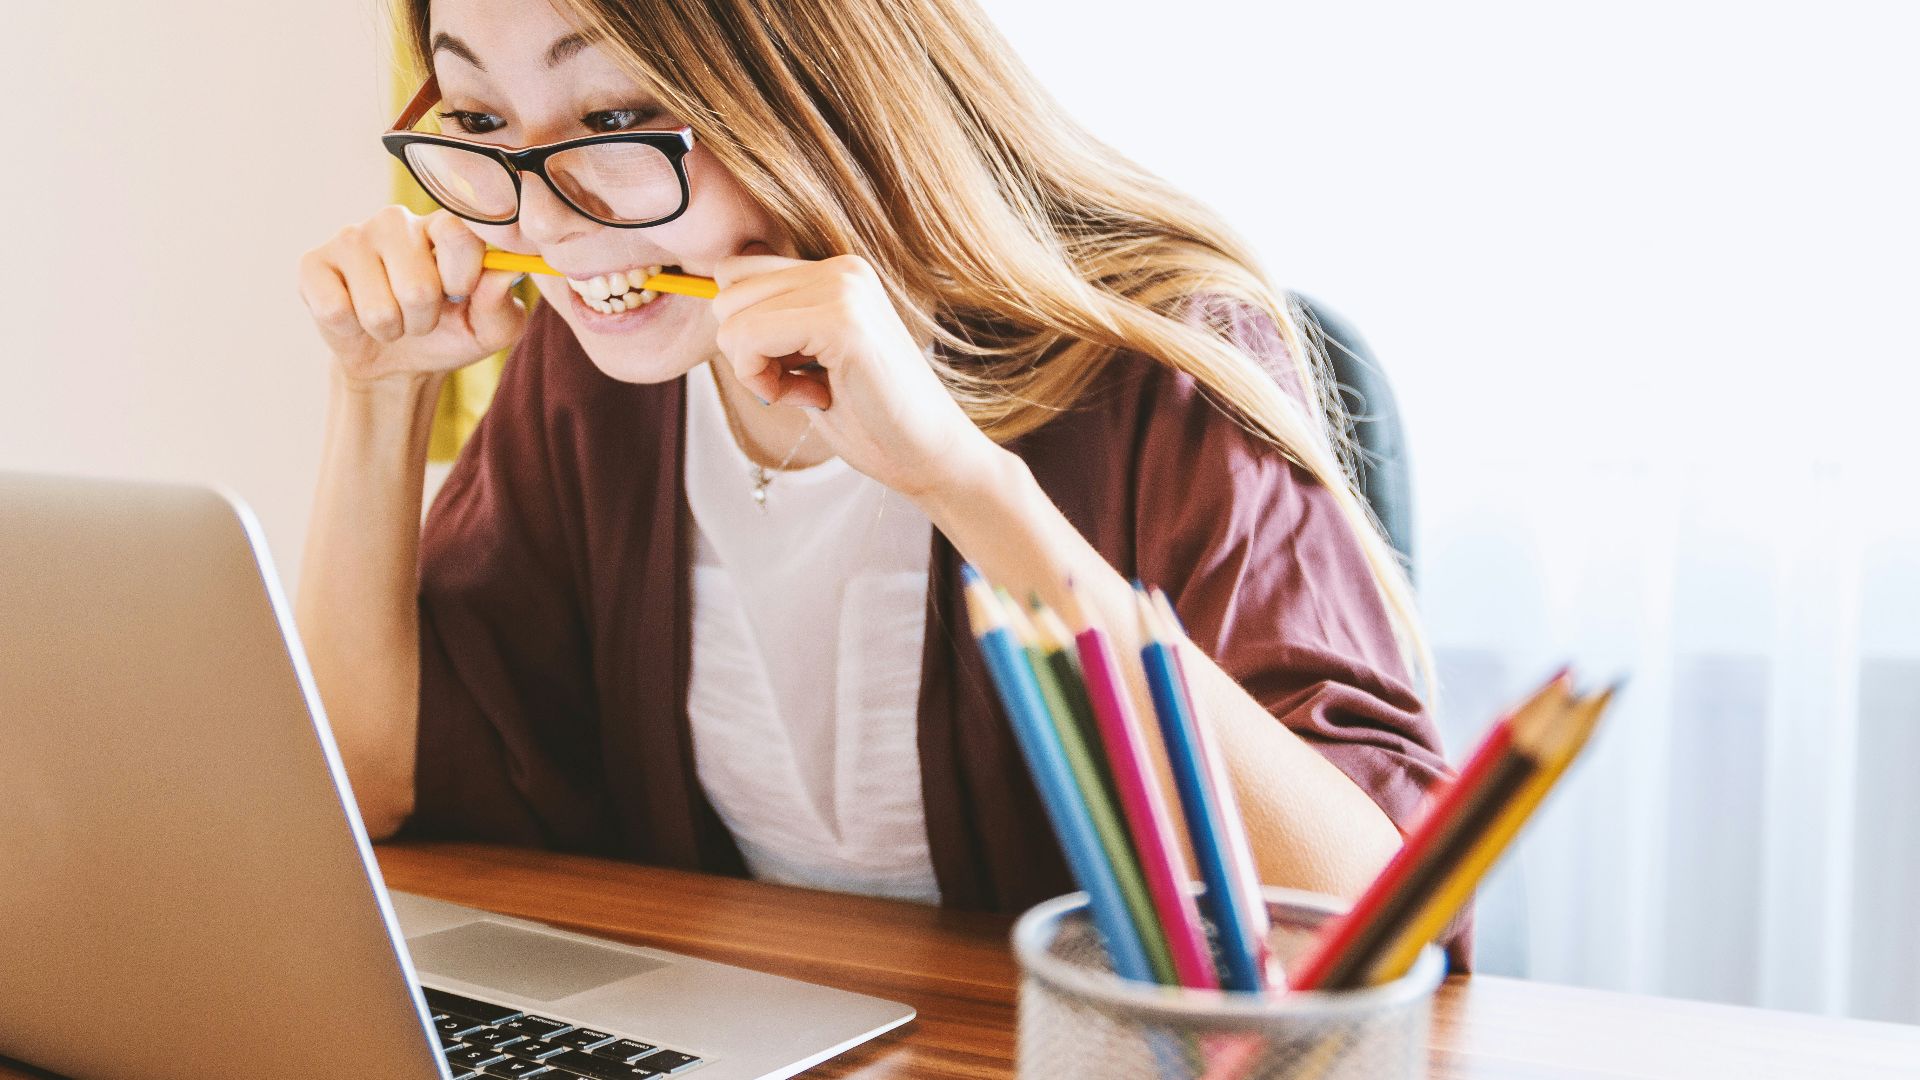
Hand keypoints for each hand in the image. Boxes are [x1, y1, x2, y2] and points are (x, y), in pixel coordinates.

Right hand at [297, 206, 527, 386]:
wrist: (396, 362)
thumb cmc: (449, 333)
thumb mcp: (489, 329)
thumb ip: (501, 303)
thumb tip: (505, 272)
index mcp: (443, 226)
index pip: (458, 234)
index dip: (462, 277)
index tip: (460, 294)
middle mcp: (396, 221)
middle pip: (417, 286)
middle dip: (423, 320)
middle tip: (420, 316)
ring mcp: (351, 238)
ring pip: (378, 307)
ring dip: (390, 329)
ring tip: (390, 319)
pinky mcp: (313, 263)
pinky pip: (336, 310)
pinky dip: (352, 330)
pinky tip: (354, 315)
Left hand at [710, 244, 1000, 501]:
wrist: (930, 457)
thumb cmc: (870, 418)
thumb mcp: (809, 359)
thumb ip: (773, 324)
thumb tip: (712, 300)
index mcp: (837, 271)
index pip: (737, 272)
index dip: (745, 331)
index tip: (790, 369)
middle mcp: (842, 268)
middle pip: (726, 290)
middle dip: (745, 349)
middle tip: (798, 384)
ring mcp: (844, 288)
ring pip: (731, 316)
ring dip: (755, 368)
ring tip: (809, 390)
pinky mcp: (842, 321)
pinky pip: (749, 338)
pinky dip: (762, 380)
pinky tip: (811, 397)